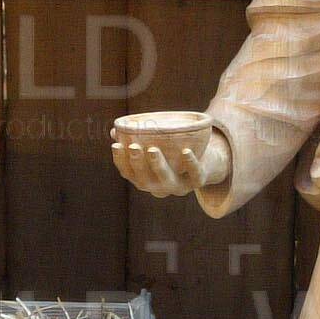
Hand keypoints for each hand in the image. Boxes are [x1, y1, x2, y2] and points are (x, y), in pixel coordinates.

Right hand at [111, 123, 231, 198]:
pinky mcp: (197, 181)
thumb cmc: (173, 154)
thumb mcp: (156, 147)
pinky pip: (194, 174)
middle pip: (145, 181)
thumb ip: (137, 140)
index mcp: (146, 180)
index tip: (115, 145)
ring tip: (153, 149)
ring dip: (158, 165)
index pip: (129, 174)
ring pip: (167, 180)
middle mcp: (160, 188)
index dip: (121, 161)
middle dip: (138, 164)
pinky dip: (190, 163)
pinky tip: (186, 151)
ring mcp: (179, 186)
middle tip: (134, 147)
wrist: (205, 164)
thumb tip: (114, 130)